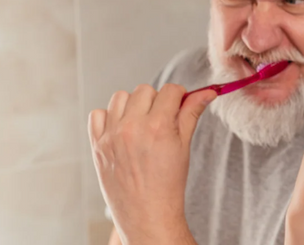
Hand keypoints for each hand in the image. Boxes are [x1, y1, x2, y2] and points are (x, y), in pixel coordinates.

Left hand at [88, 84, 216, 244]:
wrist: (147, 214)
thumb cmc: (168, 184)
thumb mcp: (184, 146)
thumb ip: (192, 114)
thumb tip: (207, 93)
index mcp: (158, 126)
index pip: (170, 90)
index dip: (178, 96)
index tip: (178, 104)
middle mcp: (132, 127)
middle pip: (145, 90)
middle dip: (156, 101)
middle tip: (160, 120)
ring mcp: (111, 135)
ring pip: (120, 97)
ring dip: (132, 105)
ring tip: (140, 124)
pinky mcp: (97, 144)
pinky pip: (97, 114)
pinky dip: (108, 118)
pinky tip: (121, 130)